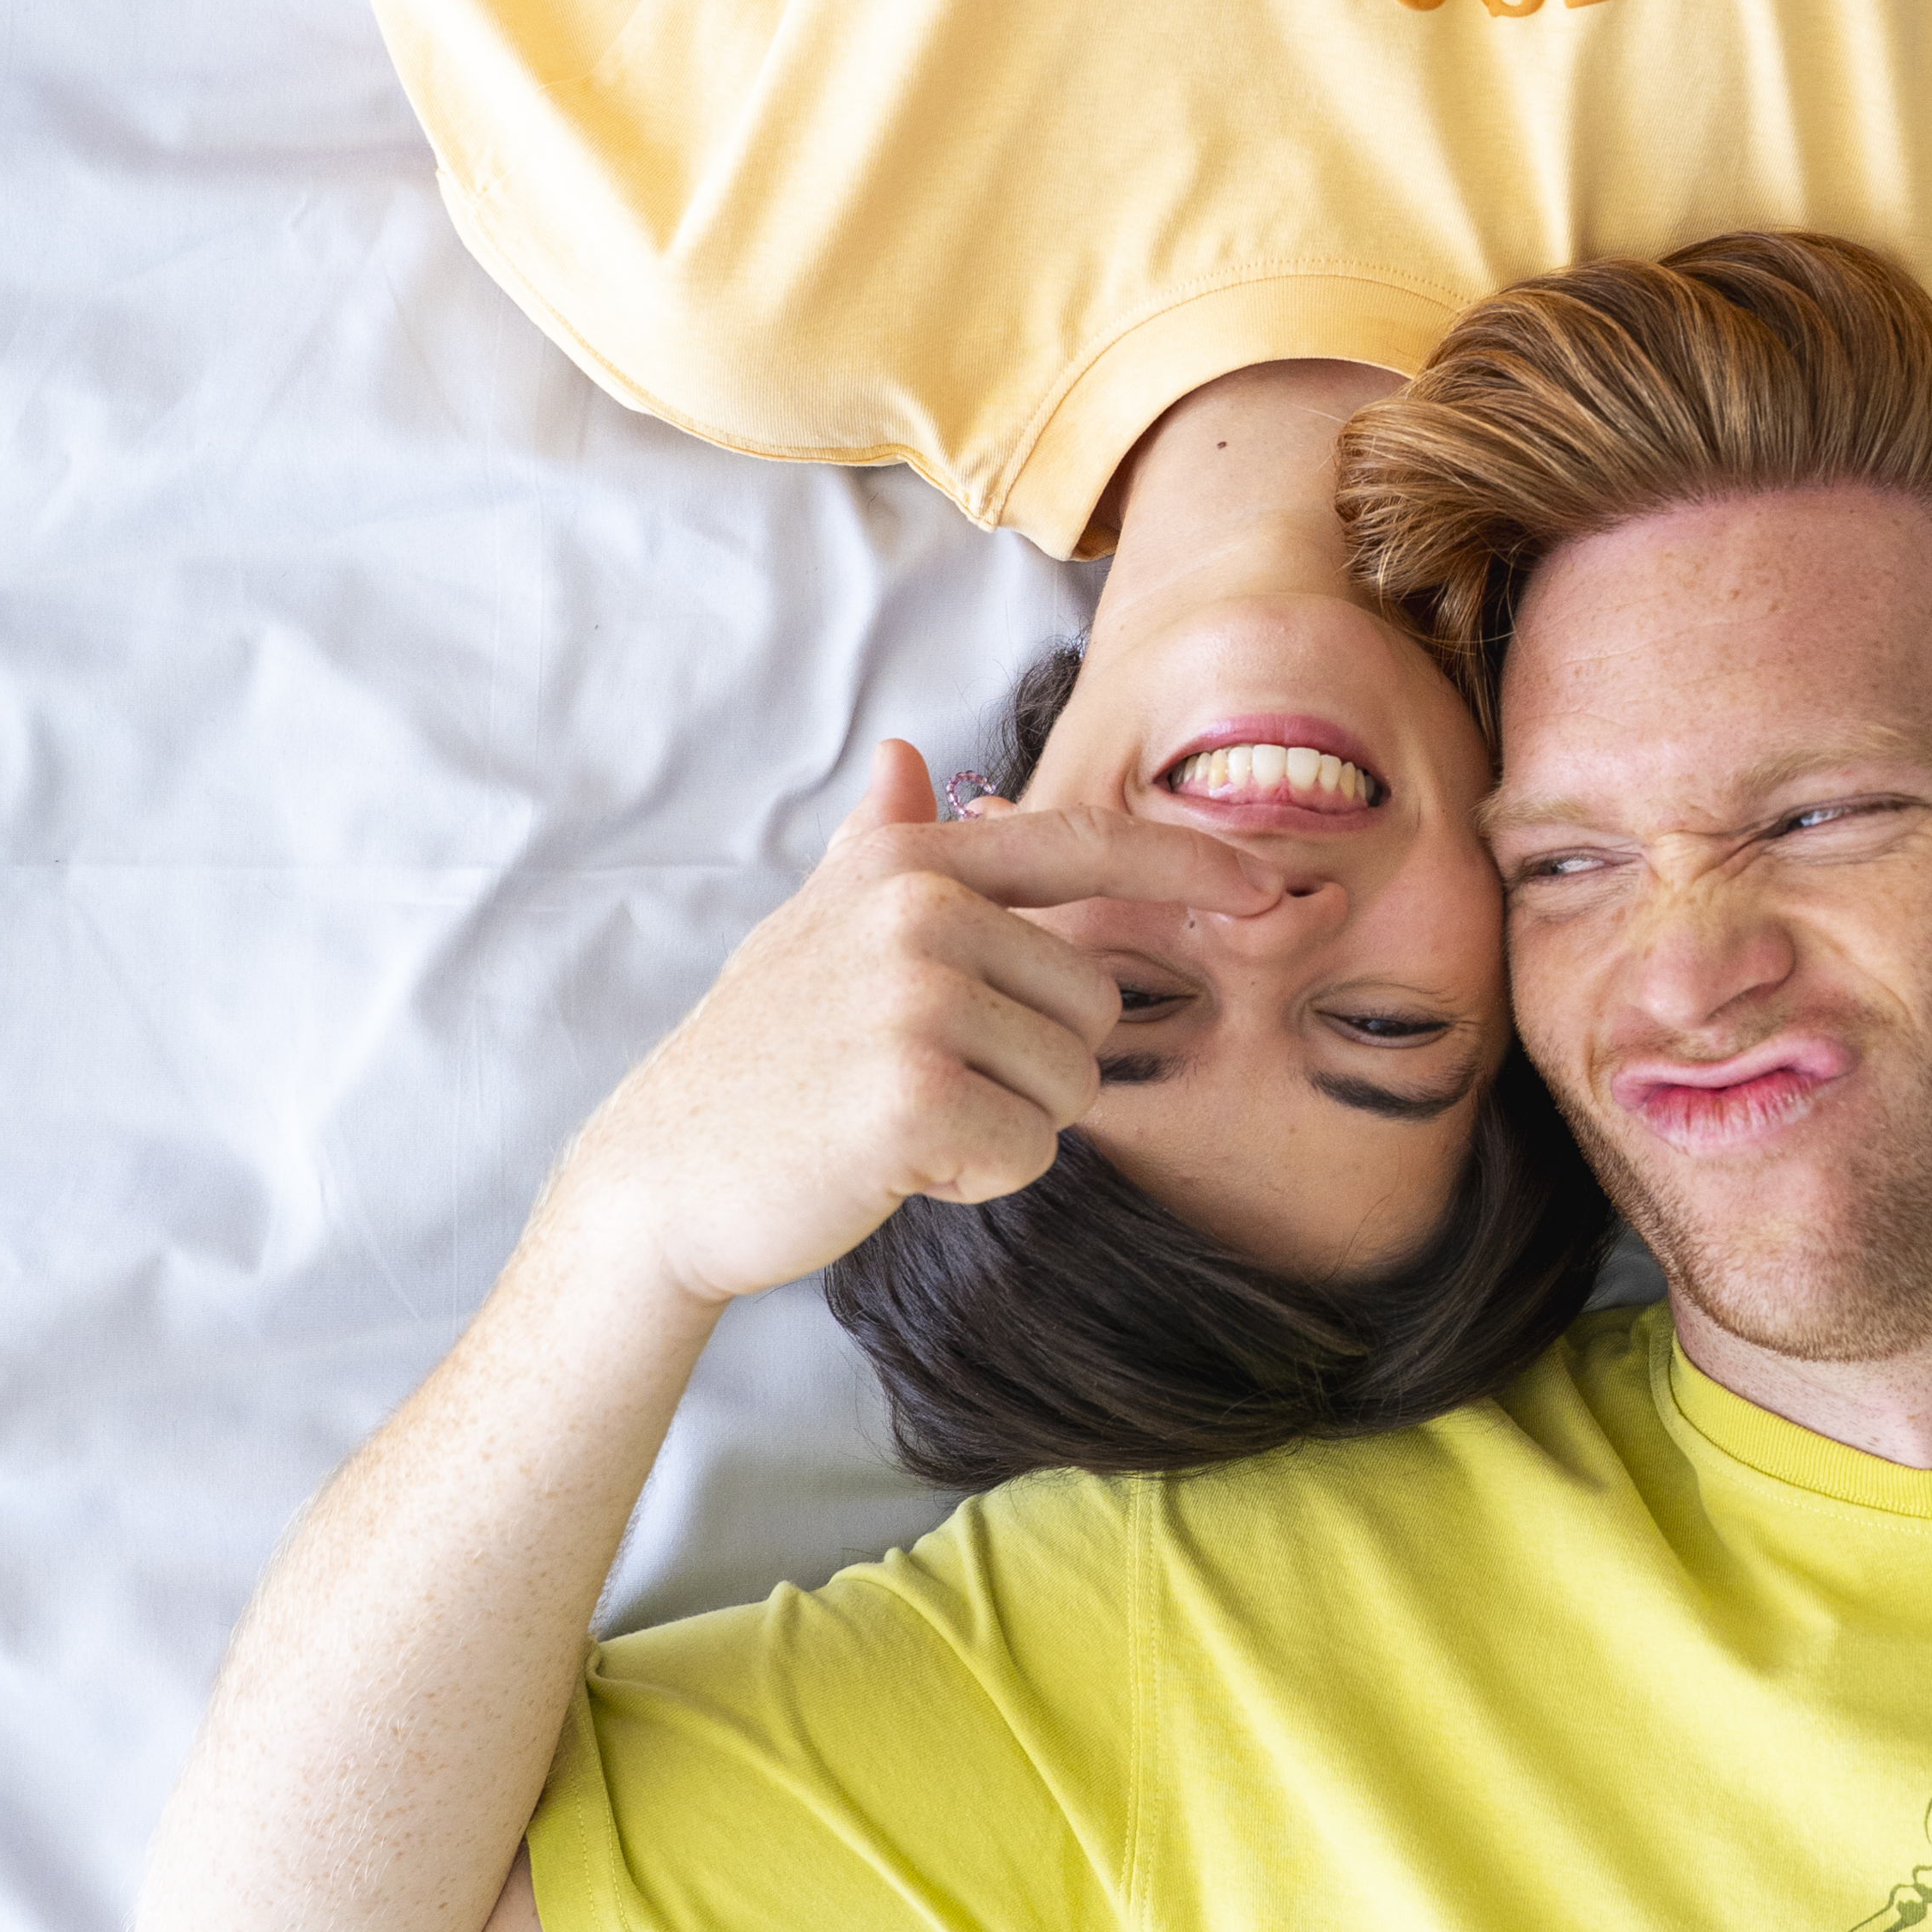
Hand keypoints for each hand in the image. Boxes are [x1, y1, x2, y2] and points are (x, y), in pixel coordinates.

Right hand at [556, 741, 1276, 1305]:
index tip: (1269, 888)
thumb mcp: (812, 934)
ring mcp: (915, 997)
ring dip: (1007, 1124)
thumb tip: (903, 754)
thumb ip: (874, 847)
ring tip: (903, 1118)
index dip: (1189, 867)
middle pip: (1096, 999)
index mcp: (908, 863)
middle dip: (1035, 1063)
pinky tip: (894, 1162)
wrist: (662, 1176)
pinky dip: (977, 1175)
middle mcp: (918, 910)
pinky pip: (1031, 1148)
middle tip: (924, 1080)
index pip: (1082, 846)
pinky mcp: (916, 1093)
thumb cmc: (758, 1060)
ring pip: (1074, 1081)